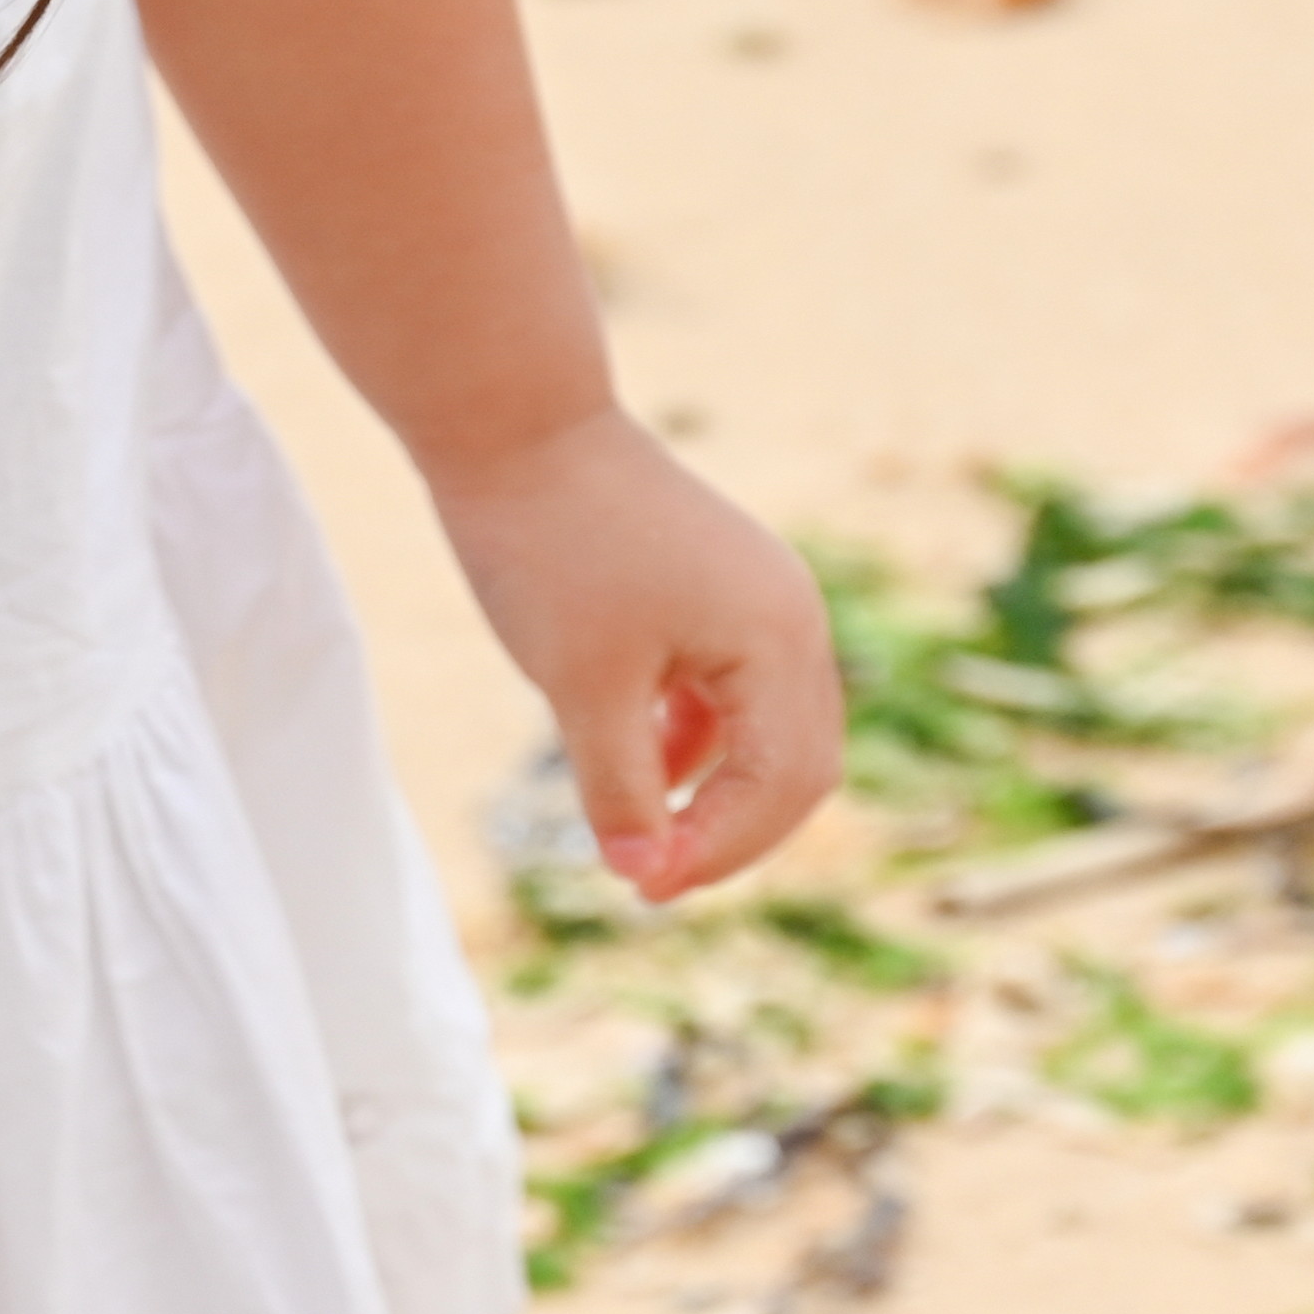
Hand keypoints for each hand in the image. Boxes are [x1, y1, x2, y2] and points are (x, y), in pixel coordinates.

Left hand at [422, 413, 844, 900]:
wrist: (515, 427)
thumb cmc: (550, 548)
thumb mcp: (582, 687)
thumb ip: (621, 788)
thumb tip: (643, 873)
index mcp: (778, 639)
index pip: (785, 784)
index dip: (720, 850)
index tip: (642, 886)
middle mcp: (791, 618)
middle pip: (797, 765)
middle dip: (732, 833)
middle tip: (650, 881)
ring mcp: (759, 600)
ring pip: (766, 731)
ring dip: (717, 792)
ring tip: (642, 839)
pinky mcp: (719, 591)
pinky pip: (730, 692)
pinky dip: (696, 741)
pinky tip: (638, 768)